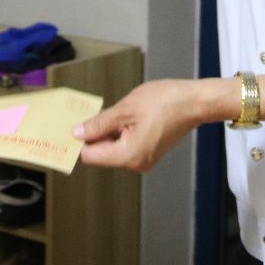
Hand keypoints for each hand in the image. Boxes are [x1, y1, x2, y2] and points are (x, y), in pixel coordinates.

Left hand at [74, 79, 201, 172]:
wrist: (195, 101)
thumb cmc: (166, 102)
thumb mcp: (125, 108)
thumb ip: (99, 123)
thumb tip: (78, 133)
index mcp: (128, 156)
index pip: (90, 156)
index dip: (78, 141)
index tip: (68, 127)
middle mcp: (136, 163)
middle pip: (101, 154)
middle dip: (92, 135)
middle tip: (86, 114)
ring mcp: (144, 159)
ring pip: (113, 148)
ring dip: (106, 132)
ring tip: (111, 111)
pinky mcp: (149, 151)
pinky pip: (125, 145)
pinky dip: (119, 132)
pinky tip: (122, 116)